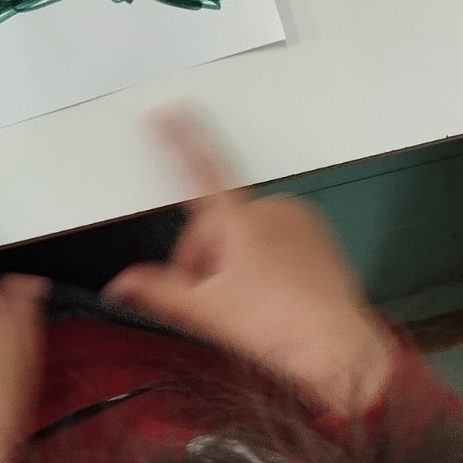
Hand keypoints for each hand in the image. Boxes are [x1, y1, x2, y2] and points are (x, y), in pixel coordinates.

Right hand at [104, 112, 395, 414]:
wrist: (339, 349)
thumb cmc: (284, 329)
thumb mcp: (206, 312)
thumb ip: (158, 291)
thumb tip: (123, 284)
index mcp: (239, 221)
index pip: (199, 167)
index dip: (177, 138)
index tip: (165, 113)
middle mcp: (270, 211)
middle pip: (214, 222)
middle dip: (203, 256)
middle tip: (209, 296)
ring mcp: (297, 220)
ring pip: (242, 231)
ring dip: (231, 259)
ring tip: (245, 300)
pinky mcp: (316, 233)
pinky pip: (272, 236)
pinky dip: (261, 257)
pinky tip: (268, 291)